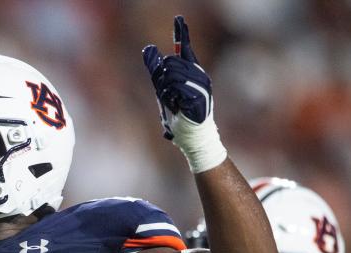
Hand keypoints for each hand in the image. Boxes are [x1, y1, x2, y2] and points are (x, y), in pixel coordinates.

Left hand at [142, 16, 225, 172]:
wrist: (191, 136)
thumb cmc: (178, 115)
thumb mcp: (163, 89)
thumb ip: (156, 70)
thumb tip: (148, 49)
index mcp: (190, 71)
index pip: (185, 47)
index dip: (181, 32)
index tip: (178, 18)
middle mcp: (198, 74)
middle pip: (170, 62)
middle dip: (161, 78)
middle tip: (167, 94)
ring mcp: (201, 84)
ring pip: (171, 74)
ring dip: (166, 90)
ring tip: (173, 102)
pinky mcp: (200, 95)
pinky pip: (177, 88)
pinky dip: (172, 98)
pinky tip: (177, 105)